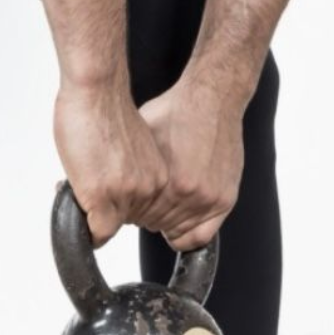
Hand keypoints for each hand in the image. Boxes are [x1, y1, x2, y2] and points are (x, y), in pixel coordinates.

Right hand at [53, 81, 167, 246]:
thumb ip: (127, 174)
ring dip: (88, 214)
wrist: (96, 90)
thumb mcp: (129, 150)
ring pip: (107, 228)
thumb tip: (111, 188)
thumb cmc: (106, 110)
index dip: (116, 204)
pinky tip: (75, 202)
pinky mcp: (103, 198)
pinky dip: (82, 229)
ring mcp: (126, 196)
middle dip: (101, 209)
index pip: (140, 212)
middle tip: (88, 184)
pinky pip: (96, 234)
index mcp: (158, 177)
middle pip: (122, 221)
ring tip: (80, 182)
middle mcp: (148, 190)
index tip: (104, 191)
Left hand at [139, 80, 246, 251]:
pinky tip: (180, 219)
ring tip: (164, 203)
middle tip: (147, 201)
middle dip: (147, 214)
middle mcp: (189, 194)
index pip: (136, 217)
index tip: (129, 202)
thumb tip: (108, 187)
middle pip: (155, 225)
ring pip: (178, 233)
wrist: (213, 99)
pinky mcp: (225, 199)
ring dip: (168, 222)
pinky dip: (189, 233)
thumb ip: (129, 167)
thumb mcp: (139, 137)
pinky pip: (203, 235)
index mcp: (165, 182)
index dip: (129, 209)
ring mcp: (209, 199)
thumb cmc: (174, 113)